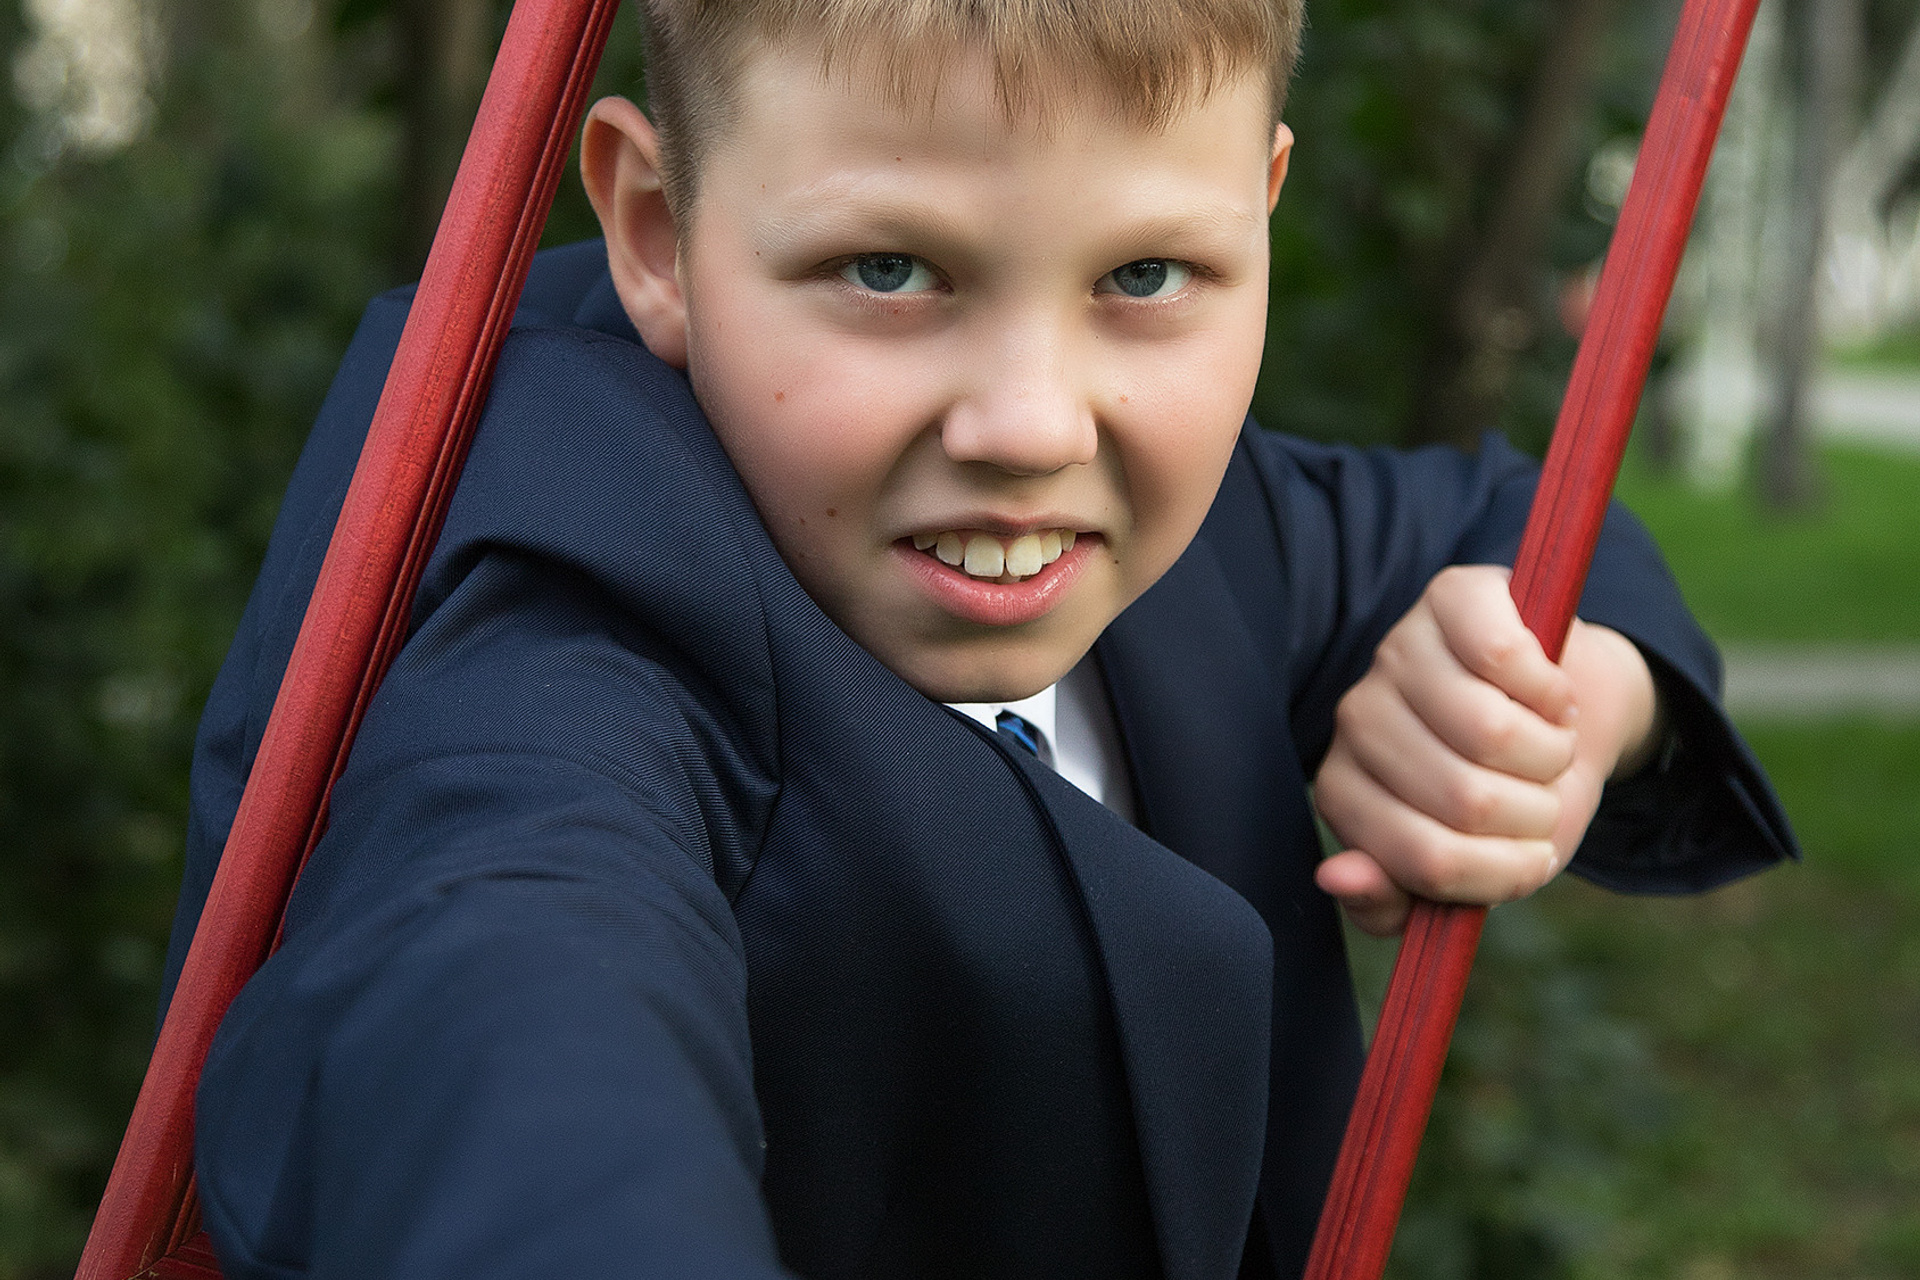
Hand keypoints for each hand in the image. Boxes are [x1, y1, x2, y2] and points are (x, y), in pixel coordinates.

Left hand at [1312, 565, 1659, 935]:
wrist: (1566, 712)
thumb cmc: (1508, 797)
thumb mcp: (1463, 870)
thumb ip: (1397, 900)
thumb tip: (1336, 876)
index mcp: (1346, 793)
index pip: (1426, 861)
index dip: (1505, 870)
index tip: (1529, 852)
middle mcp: (1358, 717)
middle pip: (1466, 800)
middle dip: (1536, 813)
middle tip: (1541, 792)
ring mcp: (1398, 651)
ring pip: (1490, 731)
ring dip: (1550, 753)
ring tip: (1547, 746)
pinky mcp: (1451, 595)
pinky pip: (1505, 657)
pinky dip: (1552, 691)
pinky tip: (1548, 695)